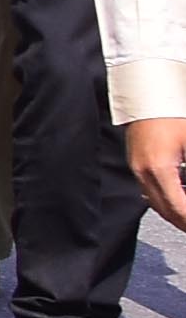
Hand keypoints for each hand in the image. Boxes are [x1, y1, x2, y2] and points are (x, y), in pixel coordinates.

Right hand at [130, 118, 185, 232]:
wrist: (147, 96)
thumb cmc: (170, 113)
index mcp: (158, 168)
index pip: (178, 207)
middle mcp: (143, 171)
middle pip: (164, 210)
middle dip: (182, 221)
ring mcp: (137, 167)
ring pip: (156, 203)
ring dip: (174, 212)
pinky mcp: (136, 162)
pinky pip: (150, 191)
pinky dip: (166, 199)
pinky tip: (179, 196)